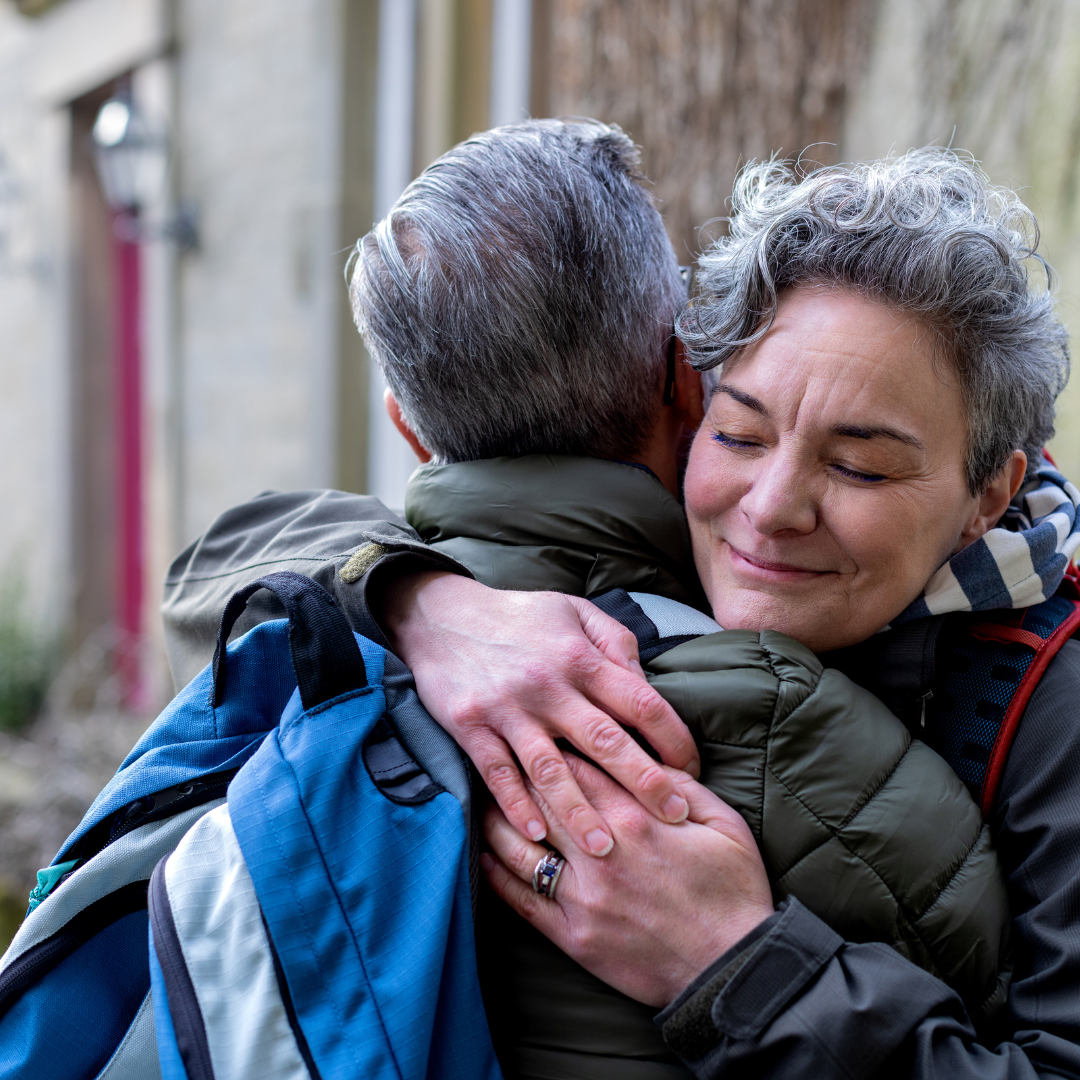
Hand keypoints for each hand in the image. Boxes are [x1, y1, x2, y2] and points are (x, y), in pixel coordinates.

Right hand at [379, 571, 700, 856]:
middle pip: (605, 740)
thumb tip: (648, 683)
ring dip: (579, 810)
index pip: (641, 702)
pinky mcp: (471, 726)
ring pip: (551, 768)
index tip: (693, 770)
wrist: (440, 615)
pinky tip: (536, 835)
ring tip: (606, 848)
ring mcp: (508, 708)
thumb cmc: (519, 616)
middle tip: (674, 817)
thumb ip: (616, 642)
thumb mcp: (574, 611)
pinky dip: (516, 805)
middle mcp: (548, 684)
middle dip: (644, 782)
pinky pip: (497, 773)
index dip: (673, 738)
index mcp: (581, 656)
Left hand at [480, 754, 773, 1006]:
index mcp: (636, 819)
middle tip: (496, 752)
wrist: (733, 971)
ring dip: (496, 819)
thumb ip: (681, 785)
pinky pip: (522, 900)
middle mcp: (601, 853)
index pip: (579, 768)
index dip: (554, 746)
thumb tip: (646, 755)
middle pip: (541, 800)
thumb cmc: (734, 891)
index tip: (540, 732)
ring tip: (481, 798)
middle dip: (516, 773)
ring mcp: (582, 897)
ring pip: (521, 846)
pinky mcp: (573, 936)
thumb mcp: (723, 823)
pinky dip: (497, 874)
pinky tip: (483, 854)